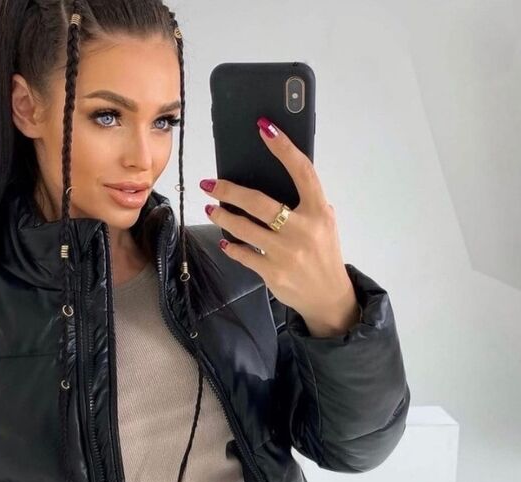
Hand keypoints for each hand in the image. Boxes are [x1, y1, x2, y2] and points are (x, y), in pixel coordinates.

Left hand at [199, 116, 360, 335]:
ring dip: (222, 217)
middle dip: (229, 191)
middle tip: (210, 184)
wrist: (328, 296)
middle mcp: (303, 230)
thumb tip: (277, 177)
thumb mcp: (325, 223)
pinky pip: (243, 254)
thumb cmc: (323, 253)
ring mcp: (286, 253)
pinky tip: (224, 240)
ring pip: (244, 228)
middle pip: (259, 203)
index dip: (283, 148)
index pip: (302, 172)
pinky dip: (231, 246)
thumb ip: (307, 202)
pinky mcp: (272, 273)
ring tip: (211, 208)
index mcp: (318, 211)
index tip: (265, 128)